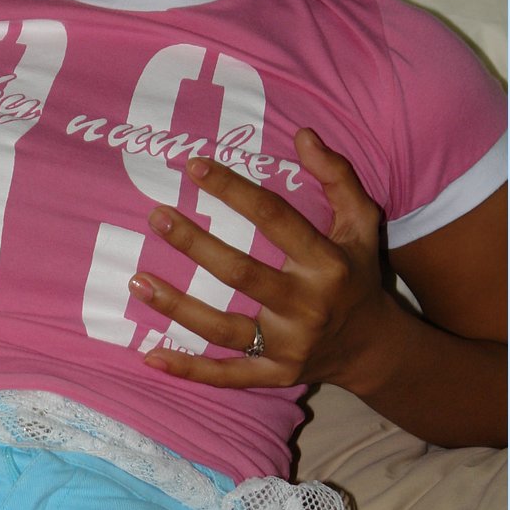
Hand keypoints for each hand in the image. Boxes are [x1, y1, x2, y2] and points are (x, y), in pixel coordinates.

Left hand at [129, 128, 390, 391]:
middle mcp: (307, 306)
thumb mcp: (361, 222)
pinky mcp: (274, 375)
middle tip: (158, 216)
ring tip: (136, 281)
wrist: (373, 347)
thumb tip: (303, 134)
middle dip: (195, 244)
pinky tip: (150, 355)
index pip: (274, 218)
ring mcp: (289, 346)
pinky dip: (189, 369)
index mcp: (327, 263)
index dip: (232, 190)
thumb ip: (337, 176)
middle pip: (241, 273)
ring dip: (176, 307)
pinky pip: (227, 375)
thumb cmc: (356, 274)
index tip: (193, 166)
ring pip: (223, 328)